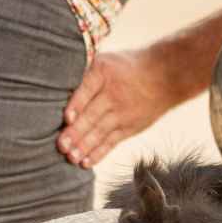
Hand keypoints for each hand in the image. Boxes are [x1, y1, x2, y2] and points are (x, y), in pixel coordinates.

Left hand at [58, 49, 178, 168]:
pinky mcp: (130, 127)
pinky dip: (98, 153)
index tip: (66, 118)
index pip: (88, 89)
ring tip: (70, 157)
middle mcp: (114, 93)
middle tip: (61, 146)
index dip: (77, 104)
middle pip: (92, 115)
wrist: (166, 75)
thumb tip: (56, 92)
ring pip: (100, 131)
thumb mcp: (107, 60)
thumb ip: (85, 75)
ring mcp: (123, 112)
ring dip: (84, 146)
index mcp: (104, 73)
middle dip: (76, 132)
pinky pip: (111, 142)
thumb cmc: (127, 67)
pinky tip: (85, 162)